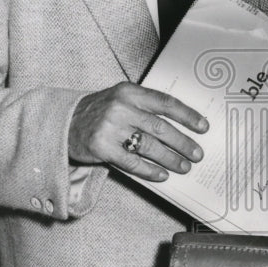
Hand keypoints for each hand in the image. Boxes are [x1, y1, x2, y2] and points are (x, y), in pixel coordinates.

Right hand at [68, 83, 208, 181]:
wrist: (64, 123)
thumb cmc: (100, 112)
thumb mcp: (121, 99)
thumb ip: (146, 106)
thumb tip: (181, 125)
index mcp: (129, 91)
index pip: (165, 103)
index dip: (187, 116)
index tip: (203, 127)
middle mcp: (121, 107)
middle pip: (161, 127)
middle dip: (183, 143)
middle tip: (197, 154)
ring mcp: (110, 128)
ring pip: (149, 146)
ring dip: (170, 159)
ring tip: (183, 167)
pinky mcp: (102, 148)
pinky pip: (132, 162)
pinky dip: (149, 170)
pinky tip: (161, 175)